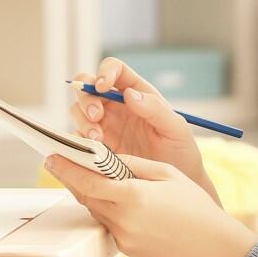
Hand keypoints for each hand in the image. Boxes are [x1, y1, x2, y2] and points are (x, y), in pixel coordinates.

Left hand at [44, 155, 257, 256]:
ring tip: (89, 177)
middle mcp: (123, 219)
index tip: (50, 158)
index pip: (88, 181)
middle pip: (86, 196)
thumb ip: (133, 164)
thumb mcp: (167, 174)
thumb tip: (107, 158)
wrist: (211, 249)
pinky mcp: (125, 249)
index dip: (66, 169)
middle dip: (72, 179)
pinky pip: (107, 224)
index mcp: (134, 196)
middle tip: (61, 162)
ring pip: (95, 210)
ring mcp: (123, 237)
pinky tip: (114, 199)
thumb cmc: (195, 205)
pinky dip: (106, 209)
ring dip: (90, 194)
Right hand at [72, 57, 213, 198]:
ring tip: (97, 139)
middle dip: (87, 97)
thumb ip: (155, 109)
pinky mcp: (95, 146)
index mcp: (137, 93)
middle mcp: (116, 106)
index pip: (115, 68)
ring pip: (78, 110)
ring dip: (82, 120)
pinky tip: (92, 151)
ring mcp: (104, 125)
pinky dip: (78, 140)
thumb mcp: (175, 129)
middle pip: (88, 86)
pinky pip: (77, 137)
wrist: (173, 187)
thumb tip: (129, 94)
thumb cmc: (180, 153)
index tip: (104, 86)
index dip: (105, 72)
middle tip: (97, 116)